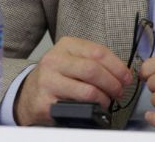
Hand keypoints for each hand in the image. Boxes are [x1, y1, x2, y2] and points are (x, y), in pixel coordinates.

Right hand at [13, 36, 132, 125]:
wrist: (28, 94)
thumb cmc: (56, 76)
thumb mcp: (72, 59)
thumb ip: (94, 61)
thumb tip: (122, 72)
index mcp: (65, 45)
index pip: (98, 52)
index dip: (117, 66)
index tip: (127, 77)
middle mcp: (54, 60)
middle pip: (93, 70)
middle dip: (113, 83)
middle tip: (119, 91)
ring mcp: (48, 80)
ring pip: (88, 90)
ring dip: (105, 98)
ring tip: (108, 100)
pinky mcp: (46, 101)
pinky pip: (77, 106)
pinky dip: (92, 108)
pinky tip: (95, 108)